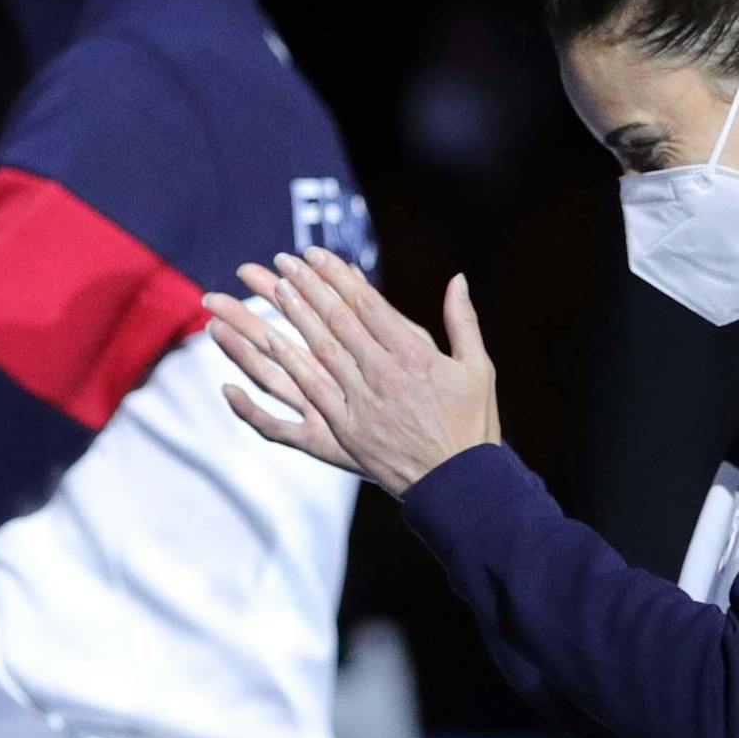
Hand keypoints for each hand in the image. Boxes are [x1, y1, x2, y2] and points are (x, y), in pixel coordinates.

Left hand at [204, 249, 503, 496]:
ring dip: (293, 319)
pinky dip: (284, 375)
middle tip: (283, 262)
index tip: (313, 254)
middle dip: (308, 287)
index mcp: (414, 355)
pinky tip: (261, 354)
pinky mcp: (344, 433)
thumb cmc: (471, 423)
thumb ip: (463, 321)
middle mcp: (383, 374)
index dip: (335, 275)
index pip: (366, 303)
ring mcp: (360, 404)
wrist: (460, 483)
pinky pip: (309, 398)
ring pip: (318, 352)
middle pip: (337, 321)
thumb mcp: (477, 367)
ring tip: (273, 290)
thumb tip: (457, 278)